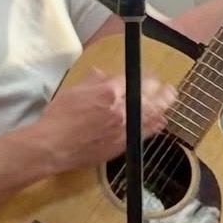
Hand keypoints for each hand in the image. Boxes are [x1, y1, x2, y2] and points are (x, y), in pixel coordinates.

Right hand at [35, 69, 175, 171]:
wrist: (52, 147)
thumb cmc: (58, 118)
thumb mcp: (73, 91)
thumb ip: (93, 81)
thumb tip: (105, 76)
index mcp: (108, 92)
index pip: (135, 79)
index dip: (145, 76)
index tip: (149, 76)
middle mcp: (121, 109)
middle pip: (151, 96)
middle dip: (161, 89)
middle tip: (167, 87)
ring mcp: (125, 128)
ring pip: (154, 114)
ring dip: (164, 105)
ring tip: (170, 100)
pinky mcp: (123, 144)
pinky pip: (146, 132)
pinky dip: (156, 125)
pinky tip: (160, 121)